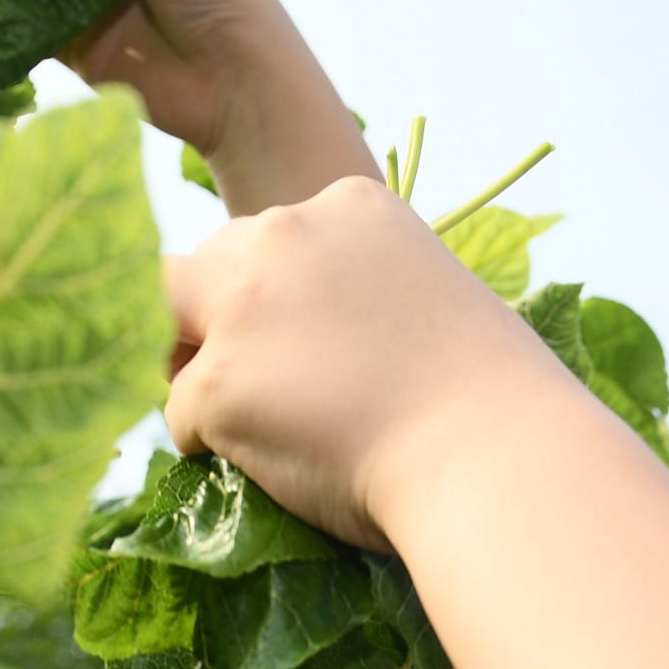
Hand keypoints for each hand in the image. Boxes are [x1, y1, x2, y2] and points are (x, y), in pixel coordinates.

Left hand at [164, 177, 595, 549]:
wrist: (494, 460)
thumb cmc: (487, 400)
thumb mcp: (425, 299)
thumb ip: (353, 291)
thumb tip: (296, 336)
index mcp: (347, 205)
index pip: (269, 240)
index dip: (280, 298)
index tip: (326, 346)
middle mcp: (284, 234)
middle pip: (204, 271)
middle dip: (221, 327)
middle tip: (282, 392)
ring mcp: (242, 308)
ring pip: (174, 339)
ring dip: (206, 380)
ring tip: (276, 425)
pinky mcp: (216, 384)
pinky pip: (180, 419)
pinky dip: (216, 449)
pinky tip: (284, 463)